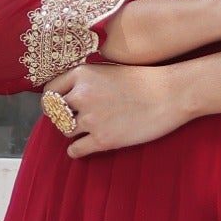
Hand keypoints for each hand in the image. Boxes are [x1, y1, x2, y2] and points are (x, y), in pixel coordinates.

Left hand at [45, 61, 186, 157]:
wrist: (171, 94)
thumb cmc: (145, 81)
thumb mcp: (109, 70)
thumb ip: (87, 81)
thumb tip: (69, 96)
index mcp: (82, 74)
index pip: (50, 91)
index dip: (53, 101)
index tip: (60, 107)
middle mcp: (81, 95)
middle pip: (55, 113)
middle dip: (63, 117)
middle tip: (75, 120)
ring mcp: (91, 118)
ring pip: (65, 131)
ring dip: (72, 133)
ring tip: (85, 132)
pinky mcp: (103, 139)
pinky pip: (75, 150)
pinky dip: (77, 151)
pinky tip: (84, 147)